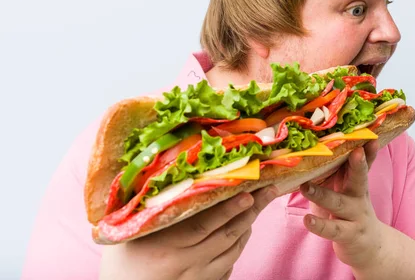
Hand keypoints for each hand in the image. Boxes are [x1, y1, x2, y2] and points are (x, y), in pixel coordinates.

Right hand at [99, 185, 277, 279]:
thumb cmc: (121, 259)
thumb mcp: (129, 230)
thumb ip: (151, 206)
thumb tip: (169, 170)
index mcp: (165, 244)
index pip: (204, 223)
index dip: (228, 207)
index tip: (247, 191)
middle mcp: (183, 263)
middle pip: (224, 235)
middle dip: (249, 212)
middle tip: (267, 191)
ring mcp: (194, 278)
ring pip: (230, 252)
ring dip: (246, 228)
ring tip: (257, 207)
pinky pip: (227, 269)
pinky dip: (237, 249)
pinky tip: (242, 233)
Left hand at [300, 141, 384, 272]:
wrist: (370, 247)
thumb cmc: (349, 211)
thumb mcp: (347, 189)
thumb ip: (338, 170)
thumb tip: (315, 146)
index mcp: (357, 182)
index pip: (363, 162)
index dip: (367, 149)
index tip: (369, 133)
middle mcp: (359, 196)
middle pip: (360, 178)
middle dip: (358, 164)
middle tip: (356, 151)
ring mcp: (355, 216)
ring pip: (339, 203)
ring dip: (321, 194)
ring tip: (305, 187)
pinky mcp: (349, 235)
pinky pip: (333, 230)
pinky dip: (319, 225)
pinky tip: (307, 220)